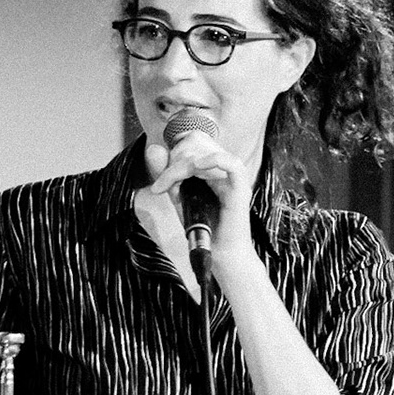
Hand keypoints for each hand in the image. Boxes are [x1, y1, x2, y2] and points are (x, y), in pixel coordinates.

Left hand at [144, 128, 253, 257]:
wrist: (217, 253)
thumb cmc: (202, 227)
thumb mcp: (178, 196)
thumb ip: (167, 174)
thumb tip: (153, 149)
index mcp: (211, 167)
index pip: (192, 141)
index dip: (174, 153)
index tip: (162, 182)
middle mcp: (222, 168)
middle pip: (197, 143)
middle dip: (175, 161)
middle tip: (166, 185)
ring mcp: (232, 178)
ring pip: (208, 152)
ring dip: (184, 165)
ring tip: (174, 184)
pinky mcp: (240, 189)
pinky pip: (232, 164)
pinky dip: (214, 160)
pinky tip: (197, 166)